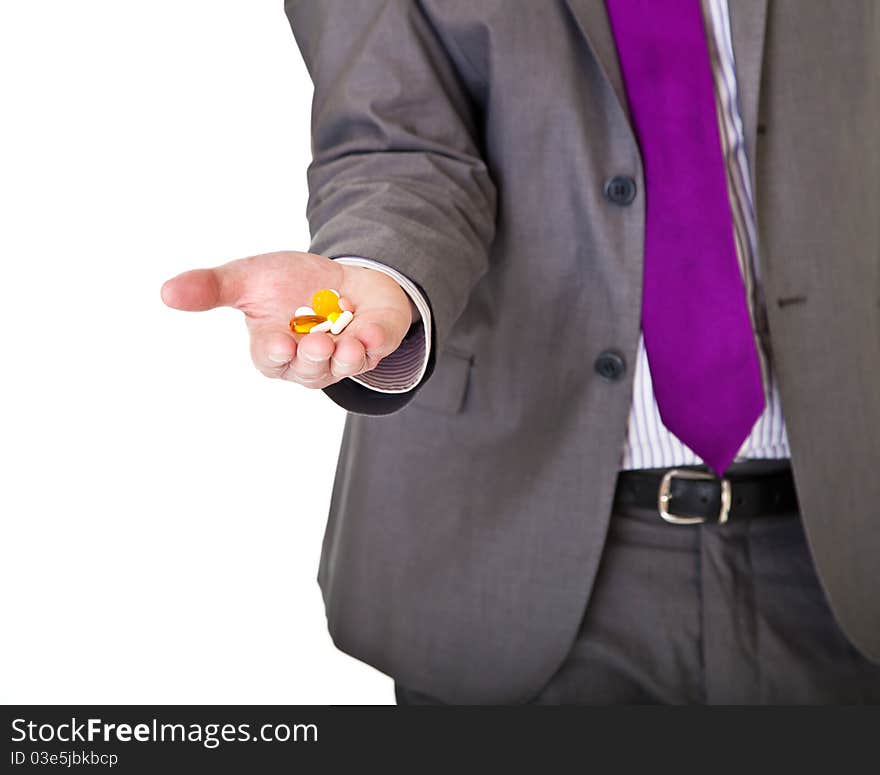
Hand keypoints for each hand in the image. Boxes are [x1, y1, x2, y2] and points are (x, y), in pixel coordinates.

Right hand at [160, 251, 414, 388]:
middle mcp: (309, 362)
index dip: (275, 354)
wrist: (343, 276)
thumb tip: (165, 292)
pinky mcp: (373, 346)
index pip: (271, 360)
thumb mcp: (249, 278)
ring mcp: (344, 357)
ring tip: (345, 343)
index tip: (279, 345)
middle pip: (309, 370)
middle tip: (318, 343)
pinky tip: (369, 334)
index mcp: (275, 349)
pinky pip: (375, 350)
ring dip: (345, 357)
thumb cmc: (290, 284)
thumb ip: (212, 288)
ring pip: (343, 367)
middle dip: (313, 358)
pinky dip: (374, 343)